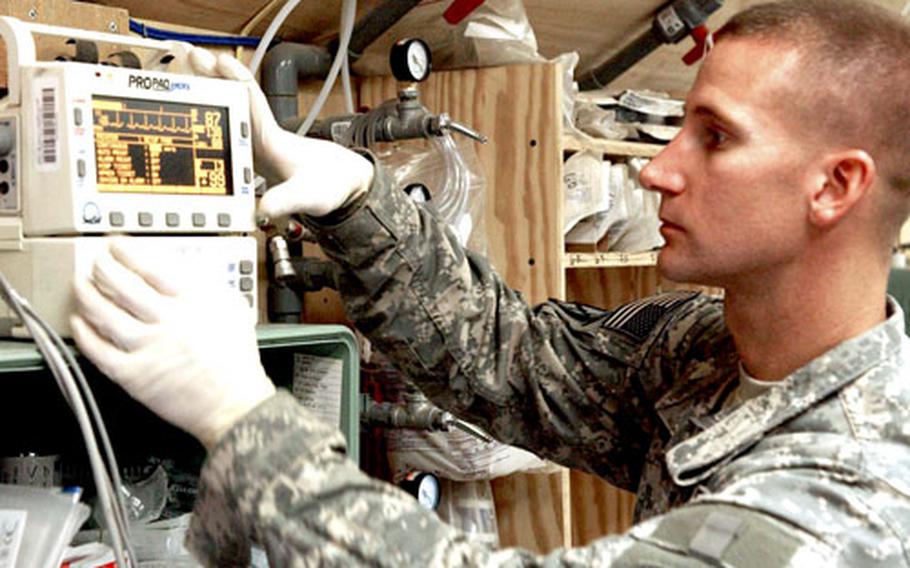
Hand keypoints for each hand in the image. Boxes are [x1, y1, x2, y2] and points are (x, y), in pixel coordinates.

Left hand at [71, 240, 275, 448]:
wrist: (234, 403)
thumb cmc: (237, 362)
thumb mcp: (234, 310)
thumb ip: (208, 287)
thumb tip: (184, 270)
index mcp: (192, 302)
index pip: (150, 267)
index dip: (126, 252)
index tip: (116, 246)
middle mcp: (167, 321)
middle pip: (122, 285)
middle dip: (102, 267)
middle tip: (96, 261)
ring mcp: (148, 348)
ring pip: (103, 314)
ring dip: (86, 295)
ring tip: (81, 286)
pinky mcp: (134, 375)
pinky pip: (99, 351)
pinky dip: (84, 335)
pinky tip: (80, 325)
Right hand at [187, 47, 373, 218]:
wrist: (342, 187)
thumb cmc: (330, 185)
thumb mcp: (309, 196)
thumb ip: (287, 200)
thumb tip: (263, 208)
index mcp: (270, 137)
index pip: (250, 99)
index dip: (234, 79)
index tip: (217, 62)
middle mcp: (260, 135)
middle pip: (232, 98)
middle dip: (210, 76)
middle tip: (188, 55)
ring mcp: (254, 142)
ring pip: (226, 111)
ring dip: (207, 92)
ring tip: (184, 73)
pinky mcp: (252, 153)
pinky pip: (225, 129)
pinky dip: (209, 117)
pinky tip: (194, 112)